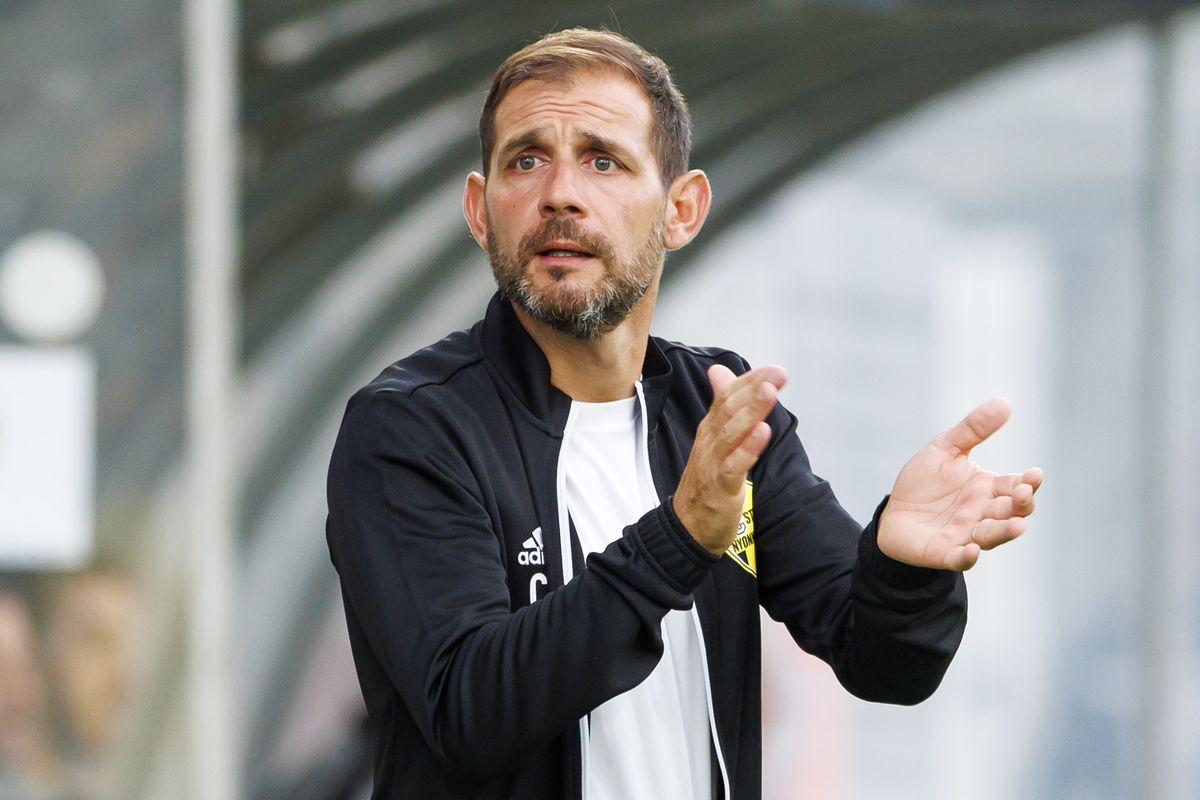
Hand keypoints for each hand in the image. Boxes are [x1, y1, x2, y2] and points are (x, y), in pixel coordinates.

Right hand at [674, 364, 787, 554]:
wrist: (687, 526)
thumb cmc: (705, 482)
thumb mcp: (714, 439)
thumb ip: (721, 405)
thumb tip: (720, 371)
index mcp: (710, 430)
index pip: (727, 397)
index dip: (749, 381)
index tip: (773, 368)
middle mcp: (710, 442)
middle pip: (729, 409)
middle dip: (753, 389)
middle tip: (776, 374)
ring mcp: (713, 464)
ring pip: (731, 433)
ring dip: (751, 411)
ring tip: (769, 393)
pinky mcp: (719, 488)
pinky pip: (733, 465)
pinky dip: (747, 448)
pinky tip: (762, 433)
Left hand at [878, 397, 1042, 571]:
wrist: (893, 513)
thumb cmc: (924, 482)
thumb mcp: (945, 449)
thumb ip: (973, 429)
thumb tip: (1004, 402)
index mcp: (987, 488)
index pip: (1015, 487)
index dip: (1028, 482)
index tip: (1034, 475)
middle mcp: (982, 514)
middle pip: (1010, 512)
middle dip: (1020, 505)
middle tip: (1023, 494)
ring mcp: (966, 535)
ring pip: (992, 536)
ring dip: (1004, 532)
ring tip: (1016, 526)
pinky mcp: (944, 553)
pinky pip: (960, 558)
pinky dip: (968, 556)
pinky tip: (972, 550)